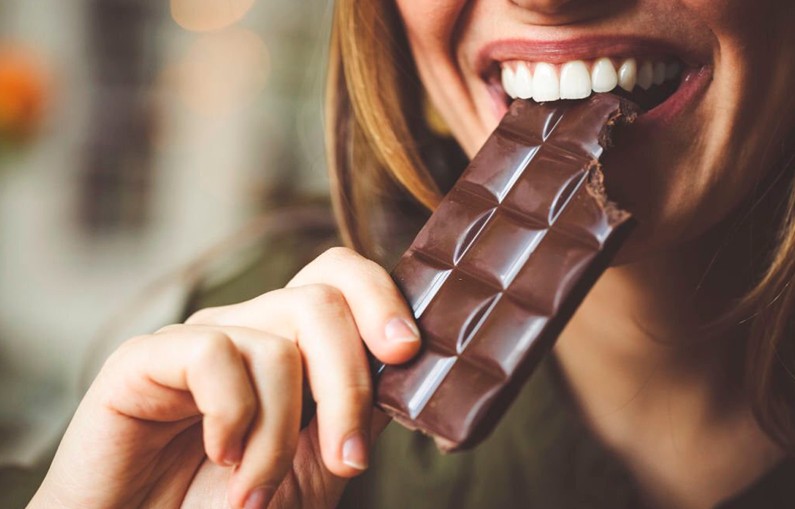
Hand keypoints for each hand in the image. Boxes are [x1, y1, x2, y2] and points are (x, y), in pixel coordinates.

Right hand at [29, 248, 420, 508]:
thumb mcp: (316, 467)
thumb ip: (357, 412)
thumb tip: (405, 366)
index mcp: (291, 346)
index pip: (339, 278)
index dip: (379, 298)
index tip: (407, 353)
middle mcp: (247, 331)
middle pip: (321, 302)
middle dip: (349, 385)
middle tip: (348, 459)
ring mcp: (198, 339)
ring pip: (276, 342)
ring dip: (280, 435)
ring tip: (257, 492)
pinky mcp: (144, 357)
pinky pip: (214, 354)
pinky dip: (232, 418)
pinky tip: (219, 456)